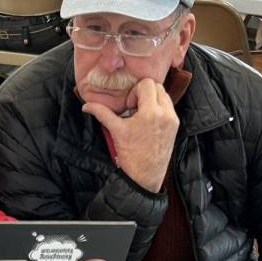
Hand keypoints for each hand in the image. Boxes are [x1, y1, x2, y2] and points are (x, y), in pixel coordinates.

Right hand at [82, 78, 178, 192]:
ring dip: (152, 100)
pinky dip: (158, 109)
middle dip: (144, 93)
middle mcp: (166, 114)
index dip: (134, 92)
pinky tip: (147, 122)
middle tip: (134, 109)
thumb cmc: (130, 155)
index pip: (147, 84)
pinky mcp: (175, 126)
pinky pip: (168, 107)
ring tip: (141, 115)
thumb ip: (102, 113)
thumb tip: (86, 105)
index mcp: (151, 113)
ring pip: (165, 96)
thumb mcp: (115, 131)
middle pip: (158, 86)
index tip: (129, 107)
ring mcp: (173, 120)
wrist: (144, 176)